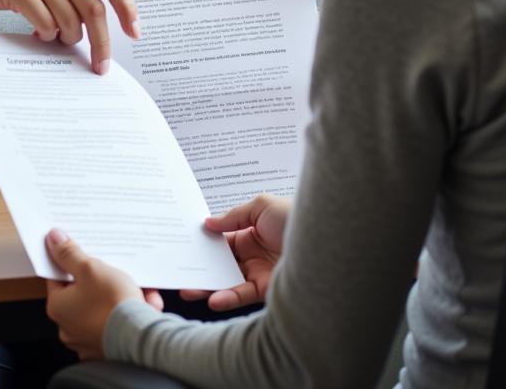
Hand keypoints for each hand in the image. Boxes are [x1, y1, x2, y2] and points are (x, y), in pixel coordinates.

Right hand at [0, 0, 138, 72]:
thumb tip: (102, 27)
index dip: (127, 8)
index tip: (134, 32)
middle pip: (93, 10)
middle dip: (101, 42)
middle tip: (102, 64)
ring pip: (70, 22)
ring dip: (68, 38)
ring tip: (59, 37)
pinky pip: (46, 25)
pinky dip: (47, 35)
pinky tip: (41, 31)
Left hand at [45, 229, 163, 358]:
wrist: (138, 337)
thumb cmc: (111, 304)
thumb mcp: (90, 268)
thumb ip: (70, 253)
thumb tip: (54, 239)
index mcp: (58, 307)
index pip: (57, 276)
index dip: (70, 261)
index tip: (80, 252)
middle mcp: (68, 326)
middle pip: (82, 291)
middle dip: (101, 279)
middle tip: (113, 270)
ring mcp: (86, 339)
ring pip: (102, 306)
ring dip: (119, 295)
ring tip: (135, 288)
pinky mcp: (105, 346)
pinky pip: (114, 321)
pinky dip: (126, 312)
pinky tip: (143, 303)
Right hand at [179, 194, 290, 310]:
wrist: (326, 240)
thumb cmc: (296, 217)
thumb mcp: (261, 206)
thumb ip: (233, 216)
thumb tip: (208, 222)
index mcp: (251, 232)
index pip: (222, 240)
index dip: (204, 243)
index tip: (184, 245)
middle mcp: (254, 254)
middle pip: (221, 263)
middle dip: (200, 267)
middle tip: (179, 271)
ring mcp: (259, 272)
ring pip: (227, 281)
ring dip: (207, 286)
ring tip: (187, 288)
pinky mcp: (267, 289)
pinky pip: (241, 295)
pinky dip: (226, 297)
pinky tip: (213, 298)